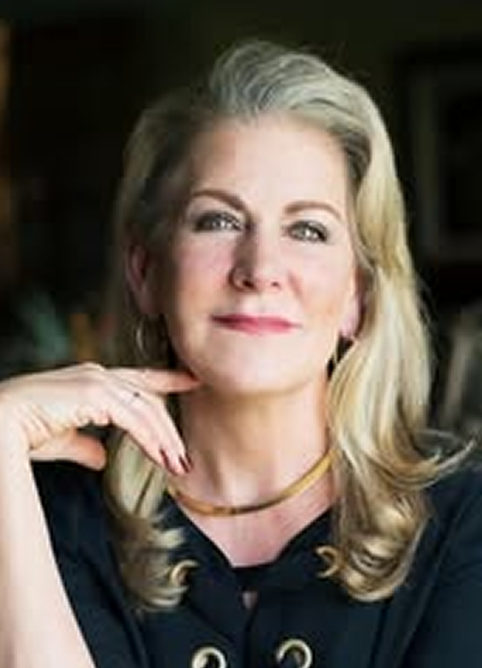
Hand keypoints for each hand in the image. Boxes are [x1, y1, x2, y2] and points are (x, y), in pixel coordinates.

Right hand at [0, 363, 199, 472]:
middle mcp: (98, 374)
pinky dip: (150, 439)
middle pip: (148, 398)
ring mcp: (96, 381)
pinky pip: (133, 419)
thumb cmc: (23, 433)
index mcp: (91, 378)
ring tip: (177, 465)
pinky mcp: (93, 395)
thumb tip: (102, 458)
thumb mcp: (63, 439)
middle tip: (184, 456)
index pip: (139, 378)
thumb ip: (85, 445)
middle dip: (169, 429)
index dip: (167, 379)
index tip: (191, 382)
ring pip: (145, 409)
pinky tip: (161, 458)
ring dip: (164, 440)